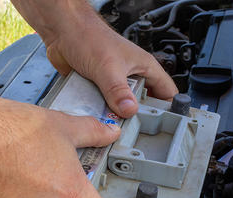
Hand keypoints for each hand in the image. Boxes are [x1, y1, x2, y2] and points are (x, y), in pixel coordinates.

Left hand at [44, 20, 177, 117]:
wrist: (62, 32)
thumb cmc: (89, 36)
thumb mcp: (108, 67)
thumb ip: (118, 91)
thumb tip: (129, 110)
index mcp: (144, 67)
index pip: (168, 92)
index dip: (170, 110)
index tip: (164, 127)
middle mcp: (132, 76)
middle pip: (144, 104)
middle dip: (139, 117)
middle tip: (134, 129)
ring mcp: (115, 84)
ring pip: (122, 107)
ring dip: (117, 116)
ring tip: (115, 127)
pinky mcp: (99, 89)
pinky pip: (104, 106)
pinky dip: (101, 113)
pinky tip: (97, 119)